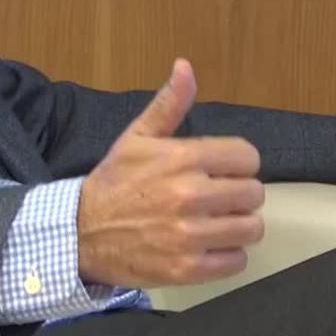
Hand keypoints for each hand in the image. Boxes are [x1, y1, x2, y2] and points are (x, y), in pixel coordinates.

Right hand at [77, 59, 264, 287]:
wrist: (81, 233)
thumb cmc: (114, 182)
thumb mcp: (137, 137)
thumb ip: (169, 104)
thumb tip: (185, 66)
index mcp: (182, 157)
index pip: (247, 157)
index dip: (238, 163)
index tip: (222, 171)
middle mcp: (190, 195)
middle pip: (254, 194)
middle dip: (238, 195)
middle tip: (216, 198)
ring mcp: (190, 235)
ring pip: (251, 228)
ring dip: (237, 225)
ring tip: (214, 222)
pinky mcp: (188, 269)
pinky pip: (237, 261)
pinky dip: (226, 255)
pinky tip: (207, 245)